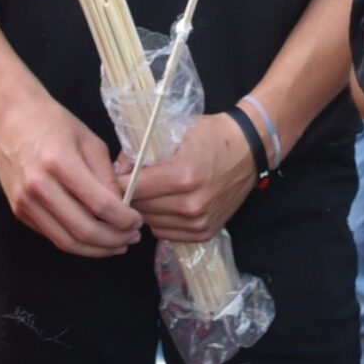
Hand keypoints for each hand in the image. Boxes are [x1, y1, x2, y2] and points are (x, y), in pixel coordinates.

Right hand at [0, 87, 142, 257]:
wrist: (7, 119)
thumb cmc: (52, 123)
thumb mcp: (89, 141)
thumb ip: (107, 176)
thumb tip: (123, 208)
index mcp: (60, 163)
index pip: (100, 204)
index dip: (124, 219)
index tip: (138, 221)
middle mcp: (39, 187)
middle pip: (83, 230)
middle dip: (114, 239)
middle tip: (132, 237)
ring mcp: (25, 202)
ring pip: (66, 241)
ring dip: (96, 249)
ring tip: (117, 245)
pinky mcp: (18, 210)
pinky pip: (52, 235)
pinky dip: (76, 242)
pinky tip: (93, 237)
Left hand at [125, 113, 254, 242]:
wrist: (250, 150)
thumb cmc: (213, 135)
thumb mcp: (176, 130)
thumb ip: (142, 149)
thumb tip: (116, 170)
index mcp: (184, 175)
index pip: (134, 187)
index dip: (119, 182)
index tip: (113, 176)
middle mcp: (192, 204)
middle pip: (140, 208)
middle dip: (128, 196)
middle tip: (127, 184)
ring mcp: (199, 222)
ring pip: (150, 222)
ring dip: (144, 210)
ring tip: (146, 193)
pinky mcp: (205, 232)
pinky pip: (166, 232)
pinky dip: (160, 220)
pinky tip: (164, 204)